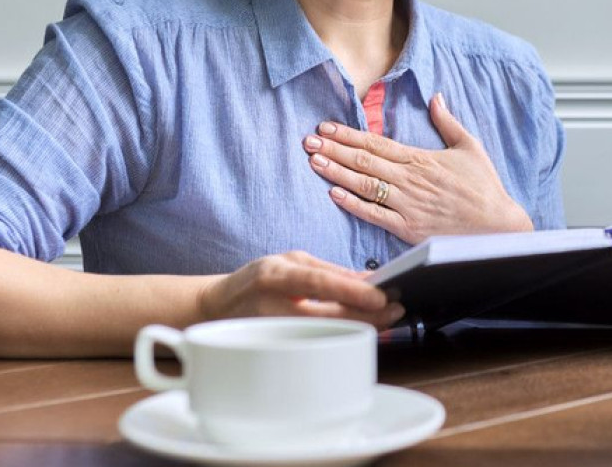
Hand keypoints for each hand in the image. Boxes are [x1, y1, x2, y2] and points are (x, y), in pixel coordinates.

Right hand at [197, 251, 403, 329]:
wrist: (215, 308)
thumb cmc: (257, 280)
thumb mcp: (289, 261)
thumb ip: (328, 270)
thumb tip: (368, 280)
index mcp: (275, 275)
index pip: (318, 283)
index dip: (351, 292)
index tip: (381, 296)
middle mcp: (272, 305)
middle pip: (327, 316)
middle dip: (367, 315)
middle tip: (395, 309)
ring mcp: (274, 332)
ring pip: (326, 335)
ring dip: (360, 327)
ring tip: (386, 319)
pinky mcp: (276, 351)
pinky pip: (318, 345)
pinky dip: (343, 338)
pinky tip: (362, 332)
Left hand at [303, 93, 533, 243]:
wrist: (497, 226)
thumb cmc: (484, 186)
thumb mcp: (470, 147)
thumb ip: (448, 122)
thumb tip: (436, 97)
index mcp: (421, 158)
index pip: (376, 142)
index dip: (348, 134)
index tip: (326, 127)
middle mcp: (409, 180)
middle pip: (363, 161)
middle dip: (333, 150)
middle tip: (307, 141)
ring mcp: (407, 205)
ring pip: (363, 185)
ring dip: (336, 172)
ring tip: (313, 162)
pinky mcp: (408, 228)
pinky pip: (374, 215)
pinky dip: (352, 204)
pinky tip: (333, 193)